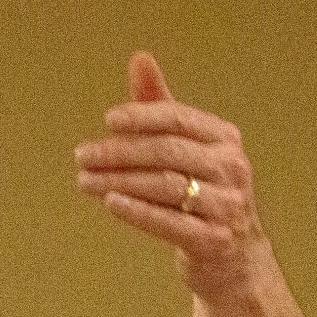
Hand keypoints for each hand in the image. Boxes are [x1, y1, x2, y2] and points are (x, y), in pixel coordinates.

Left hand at [73, 52, 272, 303]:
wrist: (234, 259)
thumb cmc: (203, 194)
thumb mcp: (188, 149)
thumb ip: (161, 107)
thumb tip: (139, 58)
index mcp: (225, 138)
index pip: (177, 119)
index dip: (141, 116)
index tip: (107, 120)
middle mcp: (232, 167)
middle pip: (167, 152)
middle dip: (119, 152)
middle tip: (82, 155)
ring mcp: (227, 205)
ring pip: (165, 186)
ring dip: (119, 181)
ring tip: (84, 180)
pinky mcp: (215, 240)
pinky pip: (169, 222)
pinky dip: (137, 211)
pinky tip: (110, 202)